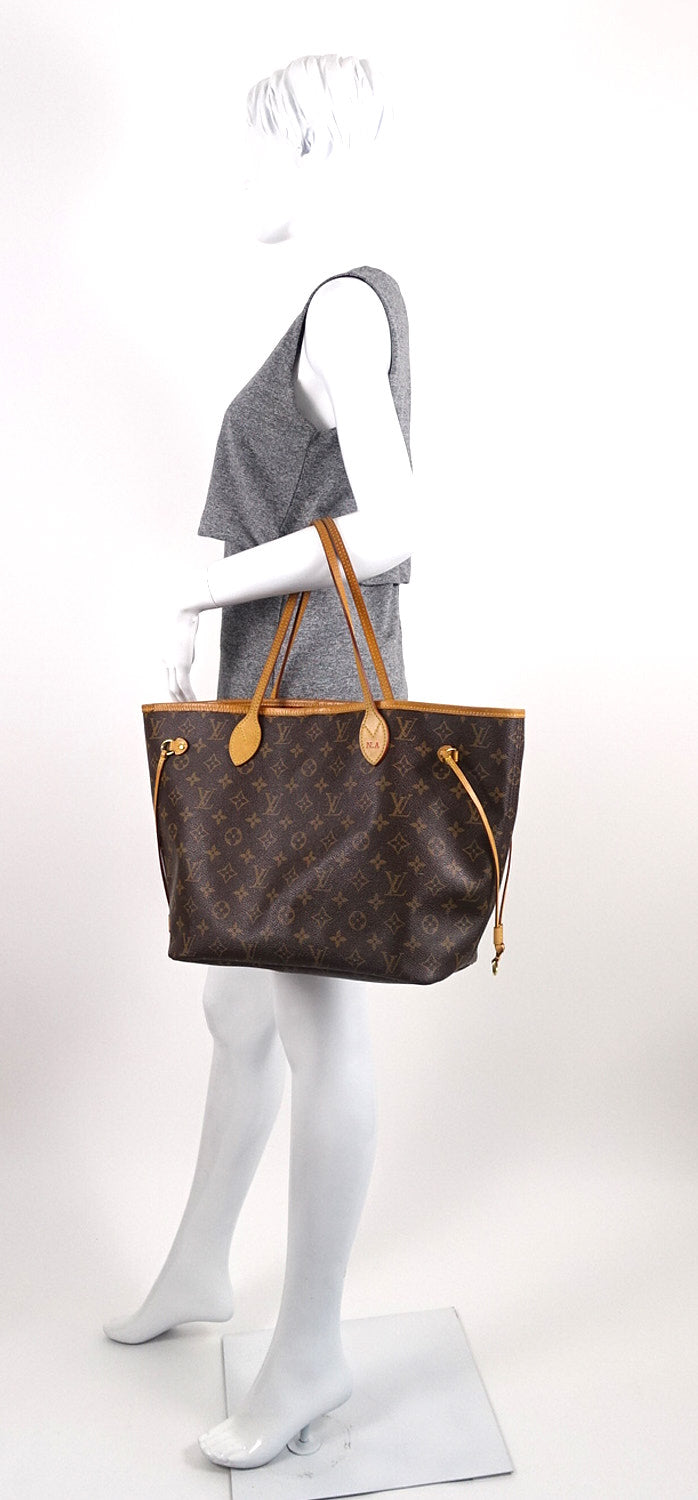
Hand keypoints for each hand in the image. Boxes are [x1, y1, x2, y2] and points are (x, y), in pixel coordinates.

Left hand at [157, 560, 214, 701]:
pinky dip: (190, 695)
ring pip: (174, 689)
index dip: (173, 689)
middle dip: (175, 700)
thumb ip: (185, 648)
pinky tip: (196, 703)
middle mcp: (164, 660)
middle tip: (183, 710)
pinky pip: (184, 685)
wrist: (182, 608)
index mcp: (164, 654)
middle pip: (168, 686)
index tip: (180, 697)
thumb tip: (189, 655)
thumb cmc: (184, 616)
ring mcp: (171, 662)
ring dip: (183, 701)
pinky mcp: (181, 663)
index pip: (167, 676)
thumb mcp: (183, 634)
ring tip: (191, 710)